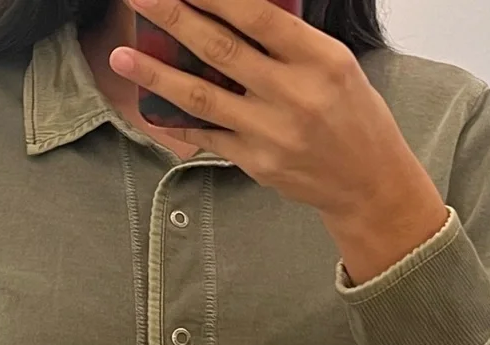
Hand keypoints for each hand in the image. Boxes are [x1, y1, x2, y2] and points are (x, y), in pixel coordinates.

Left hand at [111, 0, 449, 281]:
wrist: (366, 181)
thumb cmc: (352, 116)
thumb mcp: (335, 64)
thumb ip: (289, 41)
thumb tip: (234, 14)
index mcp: (319, 60)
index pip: (257, 15)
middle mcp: (293, 96)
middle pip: (220, 50)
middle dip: (173, 18)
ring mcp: (271, 133)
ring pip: (202, 97)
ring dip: (156, 74)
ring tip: (122, 56)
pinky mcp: (256, 162)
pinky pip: (207, 134)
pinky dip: (176, 119)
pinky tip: (150, 104)